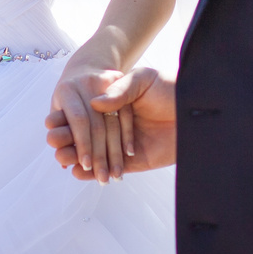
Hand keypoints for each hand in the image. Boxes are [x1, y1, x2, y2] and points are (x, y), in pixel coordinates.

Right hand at [45, 66, 176, 180]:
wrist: (201, 110)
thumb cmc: (174, 88)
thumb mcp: (144, 80)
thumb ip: (120, 90)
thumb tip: (95, 103)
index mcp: (116, 103)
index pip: (87, 113)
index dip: (68, 118)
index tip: (51, 121)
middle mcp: (118, 124)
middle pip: (87, 135)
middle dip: (67, 139)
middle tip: (51, 142)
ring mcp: (125, 144)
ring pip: (96, 154)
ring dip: (76, 157)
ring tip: (60, 158)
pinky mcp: (136, 162)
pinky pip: (112, 168)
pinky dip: (94, 173)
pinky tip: (78, 173)